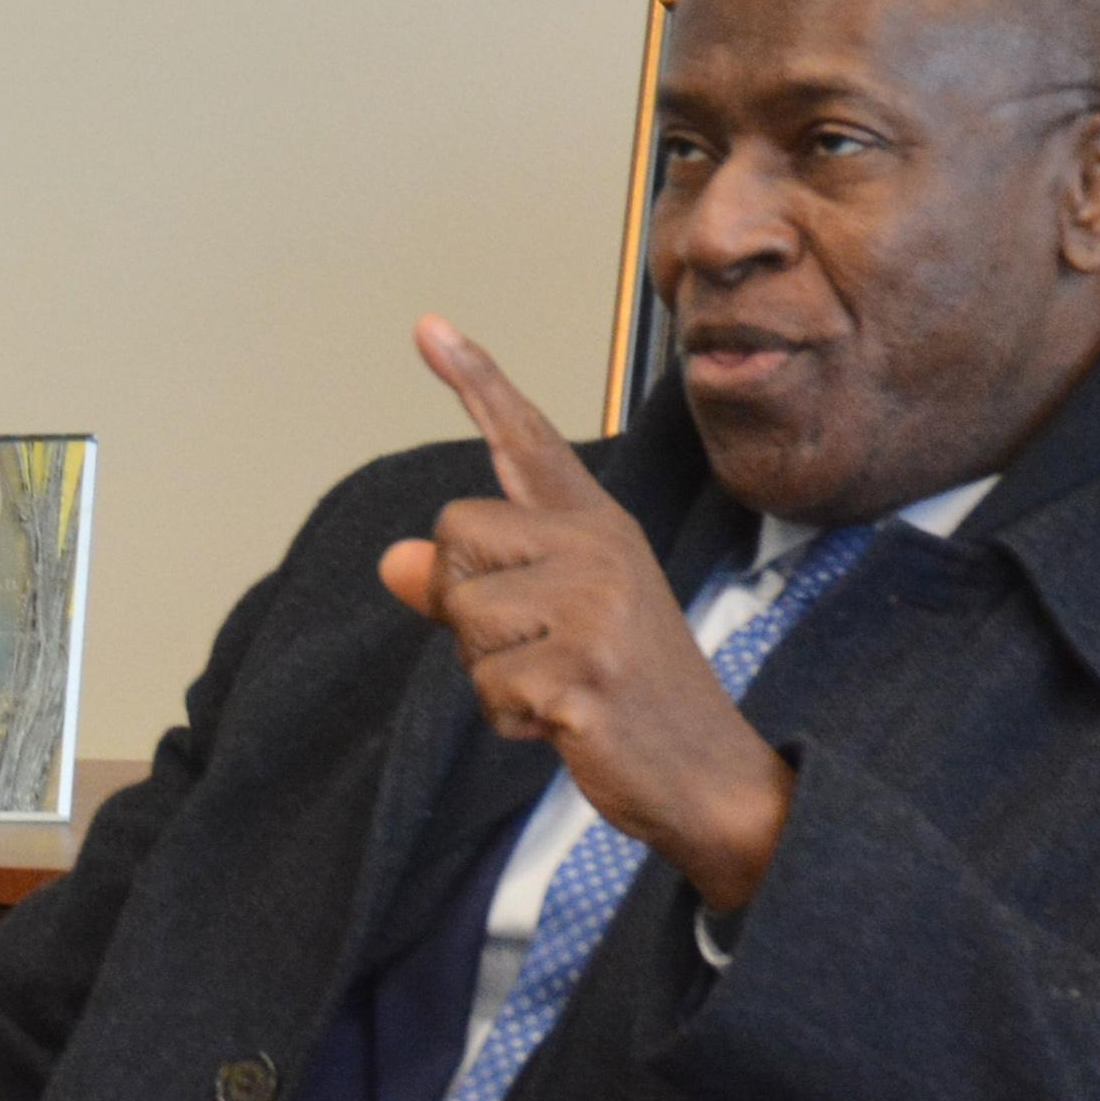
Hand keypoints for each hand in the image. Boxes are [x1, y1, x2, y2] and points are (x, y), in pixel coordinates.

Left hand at [376, 318, 797, 911]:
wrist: (706, 774)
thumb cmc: (620, 691)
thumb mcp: (546, 624)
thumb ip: (469, 585)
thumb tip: (392, 560)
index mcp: (595, 526)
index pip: (525, 441)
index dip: (475, 381)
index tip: (428, 326)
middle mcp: (600, 547)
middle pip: (452, 537)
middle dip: (467, 605)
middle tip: (541, 650)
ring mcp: (598, 607)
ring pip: (462, 617)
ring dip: (490, 673)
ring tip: (561, 686)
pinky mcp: (587, 670)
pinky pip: (488, 687)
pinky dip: (511, 719)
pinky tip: (569, 723)